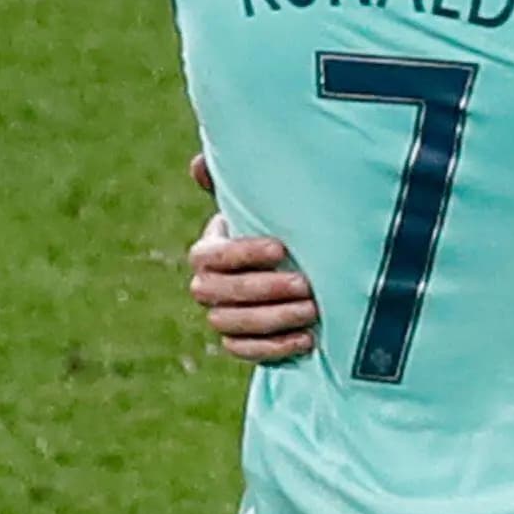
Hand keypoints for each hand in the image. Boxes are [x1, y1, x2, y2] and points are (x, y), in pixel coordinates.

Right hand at [186, 154, 318, 362]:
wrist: (293, 268)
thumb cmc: (278, 230)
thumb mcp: (262, 206)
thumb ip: (235, 184)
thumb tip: (199, 162)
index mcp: (208, 251)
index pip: (210, 256)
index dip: (243, 253)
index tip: (282, 248)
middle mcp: (206, 286)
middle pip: (218, 293)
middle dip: (264, 289)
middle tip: (306, 284)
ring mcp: (220, 316)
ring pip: (231, 324)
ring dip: (273, 319)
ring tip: (314, 310)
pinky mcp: (238, 342)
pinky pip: (244, 351)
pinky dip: (274, 348)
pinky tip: (306, 339)